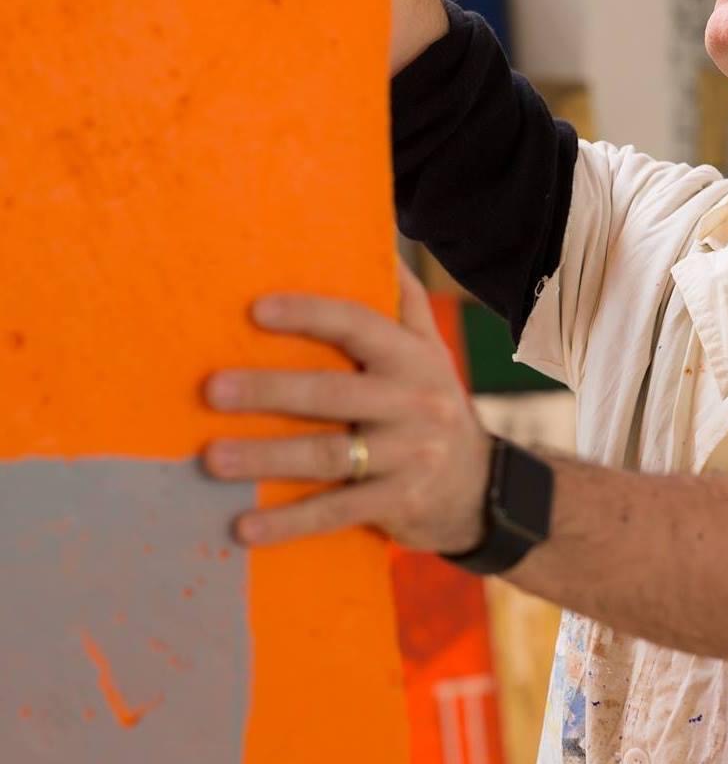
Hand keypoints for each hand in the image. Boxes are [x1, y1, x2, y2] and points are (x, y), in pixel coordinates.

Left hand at [203, 259, 491, 551]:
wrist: (481, 486)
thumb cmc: (432, 403)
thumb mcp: (429, 350)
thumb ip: (402, 301)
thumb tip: (376, 236)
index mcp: (414, 356)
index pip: (359, 325)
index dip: (309, 315)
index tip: (256, 310)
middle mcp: (415, 401)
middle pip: (333, 393)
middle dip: (269, 391)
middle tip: (210, 389)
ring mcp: (409, 455)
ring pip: (330, 455)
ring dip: (266, 458)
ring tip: (210, 458)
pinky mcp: (399, 502)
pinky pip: (337, 511)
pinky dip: (289, 522)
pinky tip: (242, 528)